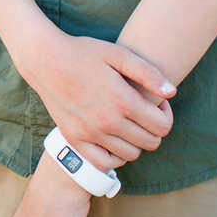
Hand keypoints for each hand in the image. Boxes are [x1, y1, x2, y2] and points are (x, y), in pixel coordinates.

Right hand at [17, 29, 174, 166]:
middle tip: (143, 111)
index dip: (166, 114)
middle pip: (151, 143)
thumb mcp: (117, 53)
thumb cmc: (83, 52)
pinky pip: (105, 163)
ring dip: (136, 142)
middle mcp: (107, 121)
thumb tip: (172, 93)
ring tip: (128, 122)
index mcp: (122, 100)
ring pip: (131, 155)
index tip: (156, 102)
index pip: (163, 126)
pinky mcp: (75, 140)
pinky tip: (113, 138)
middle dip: (154, 128)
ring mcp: (90, 134)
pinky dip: (115, 156)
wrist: (44, 59)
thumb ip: (148, 73)